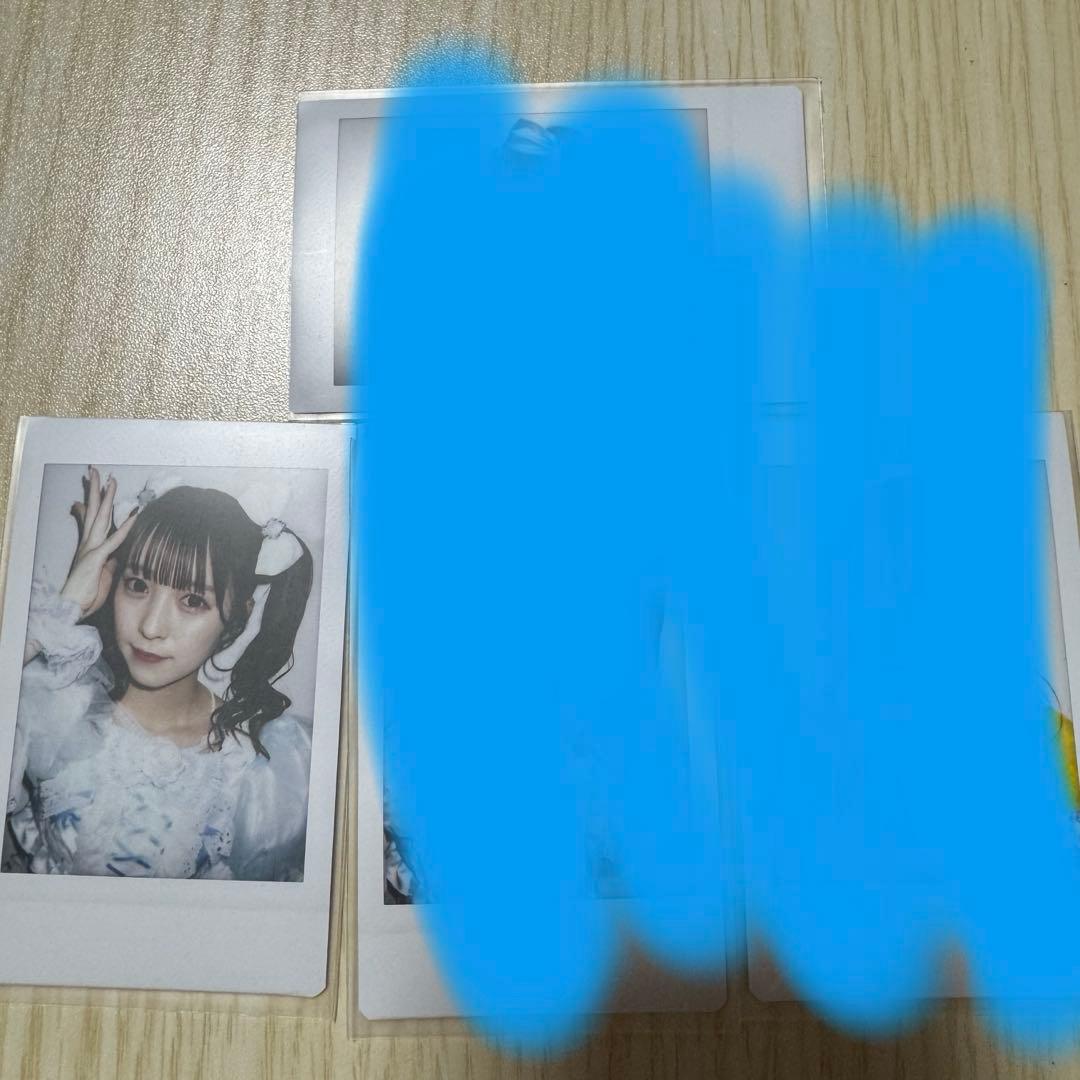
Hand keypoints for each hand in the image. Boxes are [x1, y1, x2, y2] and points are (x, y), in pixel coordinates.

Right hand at [61, 466, 139, 618]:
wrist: (70, 609)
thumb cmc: (87, 593)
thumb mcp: (104, 572)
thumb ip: (112, 558)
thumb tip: (120, 549)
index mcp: (90, 546)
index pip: (93, 517)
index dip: (96, 500)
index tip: (99, 485)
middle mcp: (88, 543)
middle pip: (94, 510)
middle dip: (96, 489)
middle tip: (97, 470)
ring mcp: (91, 549)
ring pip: (101, 518)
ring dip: (107, 498)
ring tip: (112, 480)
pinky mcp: (95, 559)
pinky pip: (113, 540)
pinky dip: (125, 527)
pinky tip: (134, 515)